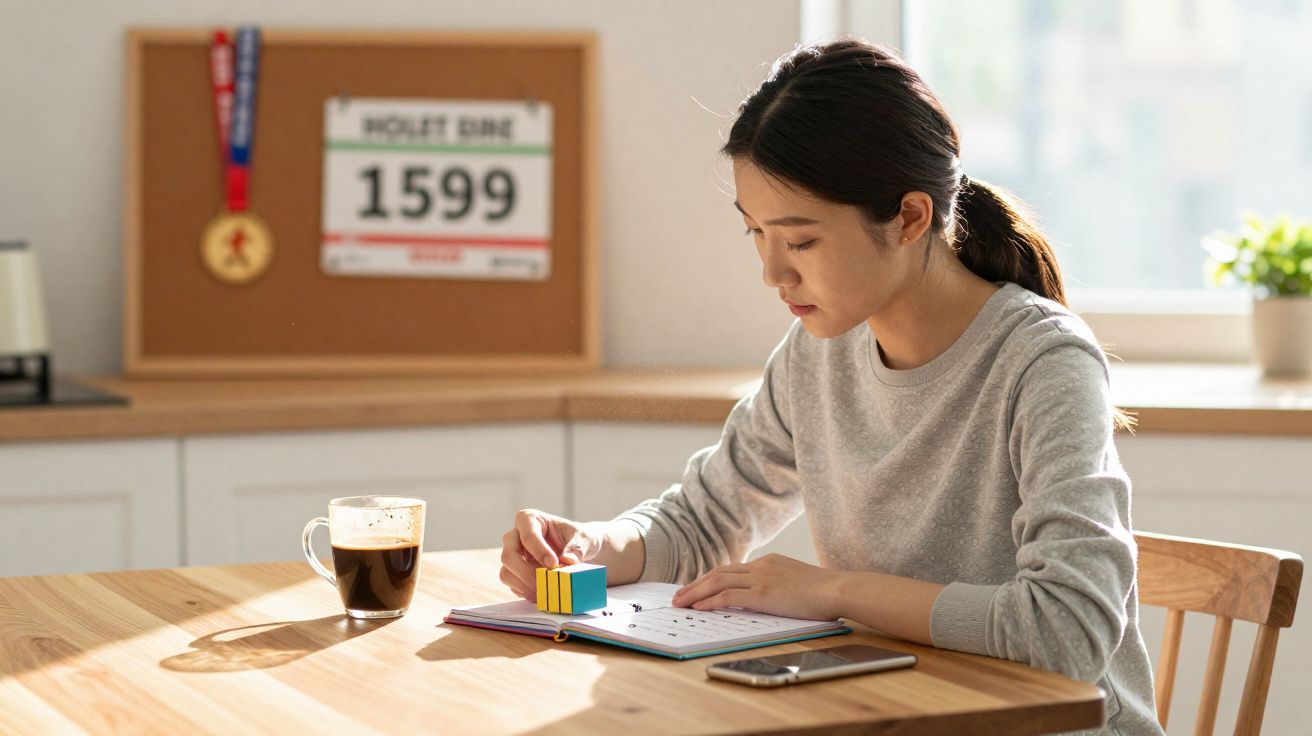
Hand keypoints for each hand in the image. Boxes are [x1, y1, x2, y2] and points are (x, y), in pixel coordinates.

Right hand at [499, 509, 602, 601]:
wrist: (579, 549)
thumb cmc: (578, 538)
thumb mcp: (583, 539)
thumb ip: (576, 548)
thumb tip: (568, 561)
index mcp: (529, 519)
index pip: (528, 535)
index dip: (539, 551)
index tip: (554, 564)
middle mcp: (515, 536)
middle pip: (508, 555)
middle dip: (527, 572)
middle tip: (548, 582)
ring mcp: (513, 555)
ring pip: (506, 572)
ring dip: (525, 585)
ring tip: (546, 592)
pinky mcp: (515, 573)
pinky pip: (512, 585)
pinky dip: (526, 592)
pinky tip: (542, 595)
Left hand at [670, 553, 841, 620]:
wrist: (838, 589)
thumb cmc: (825, 592)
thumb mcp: (797, 583)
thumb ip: (779, 586)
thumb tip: (768, 599)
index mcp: (769, 562)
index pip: (731, 569)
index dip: (710, 579)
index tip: (696, 587)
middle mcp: (760, 566)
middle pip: (718, 572)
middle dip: (695, 584)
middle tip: (679, 595)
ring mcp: (760, 578)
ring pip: (717, 582)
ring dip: (695, 593)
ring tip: (680, 603)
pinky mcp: (762, 594)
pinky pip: (728, 596)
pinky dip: (709, 601)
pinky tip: (698, 608)